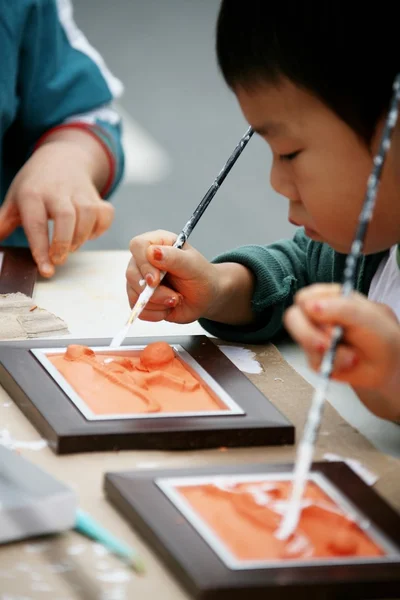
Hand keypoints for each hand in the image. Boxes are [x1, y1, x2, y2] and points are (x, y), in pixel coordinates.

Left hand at [0, 132, 113, 276]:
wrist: (62, 158)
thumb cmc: (35, 186)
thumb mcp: (15, 200)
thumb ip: (3, 223)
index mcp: (32, 193)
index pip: (36, 223)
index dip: (41, 248)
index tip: (45, 269)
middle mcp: (58, 191)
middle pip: (66, 217)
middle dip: (63, 243)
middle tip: (58, 260)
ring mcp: (80, 192)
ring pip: (88, 215)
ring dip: (81, 238)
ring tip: (71, 247)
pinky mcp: (97, 197)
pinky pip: (105, 213)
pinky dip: (101, 227)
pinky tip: (90, 234)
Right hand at [126, 230, 220, 323]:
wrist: (206, 297)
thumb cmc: (201, 276)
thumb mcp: (193, 265)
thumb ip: (174, 258)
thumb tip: (152, 252)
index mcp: (158, 243)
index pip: (138, 246)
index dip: (144, 264)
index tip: (156, 280)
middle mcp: (145, 260)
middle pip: (131, 274)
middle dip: (154, 292)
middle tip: (174, 297)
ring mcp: (140, 280)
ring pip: (134, 294)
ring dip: (157, 303)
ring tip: (176, 300)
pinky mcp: (140, 298)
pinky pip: (138, 309)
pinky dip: (155, 313)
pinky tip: (168, 308)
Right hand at [284, 283, 399, 390]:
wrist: (389, 368)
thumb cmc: (383, 337)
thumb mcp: (369, 317)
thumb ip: (342, 308)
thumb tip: (310, 306)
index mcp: (332, 297)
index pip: (306, 297)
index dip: (313, 309)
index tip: (332, 322)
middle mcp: (320, 315)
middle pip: (293, 317)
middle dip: (310, 334)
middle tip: (330, 344)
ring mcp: (316, 336)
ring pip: (302, 342)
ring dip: (329, 352)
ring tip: (351, 356)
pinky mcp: (316, 357)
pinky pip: (313, 361)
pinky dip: (333, 365)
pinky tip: (348, 363)